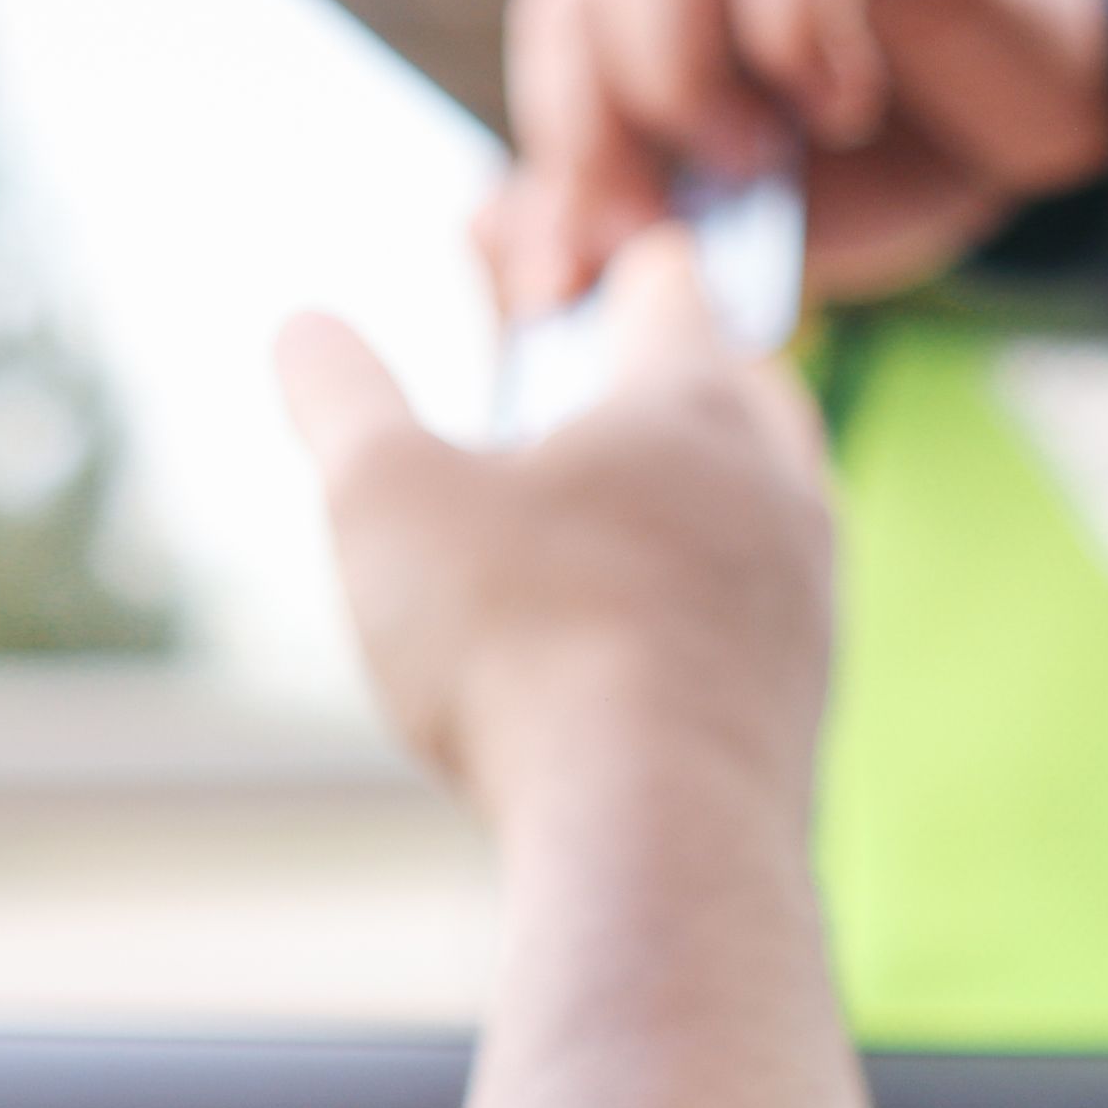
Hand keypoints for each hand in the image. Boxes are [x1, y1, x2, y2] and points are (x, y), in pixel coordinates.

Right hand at [274, 231, 831, 837]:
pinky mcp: (803, 706)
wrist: (657, 838)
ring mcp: (805, 600)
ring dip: (705, 497)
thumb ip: (340, 397)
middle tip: (611, 390)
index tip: (572, 272)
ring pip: (771, 507)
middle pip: (747, 389)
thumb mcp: (382, 496)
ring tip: (629, 518)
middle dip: (680, 378)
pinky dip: (709, 606)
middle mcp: (773, 485)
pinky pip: (763, 620)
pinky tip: (647, 645)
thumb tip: (303, 329)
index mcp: (686, 402)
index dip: (609, 270)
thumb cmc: (518, 643)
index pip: (666, 288)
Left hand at [478, 0, 1107, 315]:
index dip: (554, 163)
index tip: (581, 274)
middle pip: (578, 1)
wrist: (1018, 121)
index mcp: (631, 11)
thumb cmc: (864, 168)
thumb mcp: (740, 229)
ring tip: (750, 166)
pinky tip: (846, 109)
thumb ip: (637, 237)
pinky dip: (805, 41)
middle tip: (660, 234)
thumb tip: (514, 266)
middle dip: (600, 134)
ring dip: (685, 78)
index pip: (549, 58)